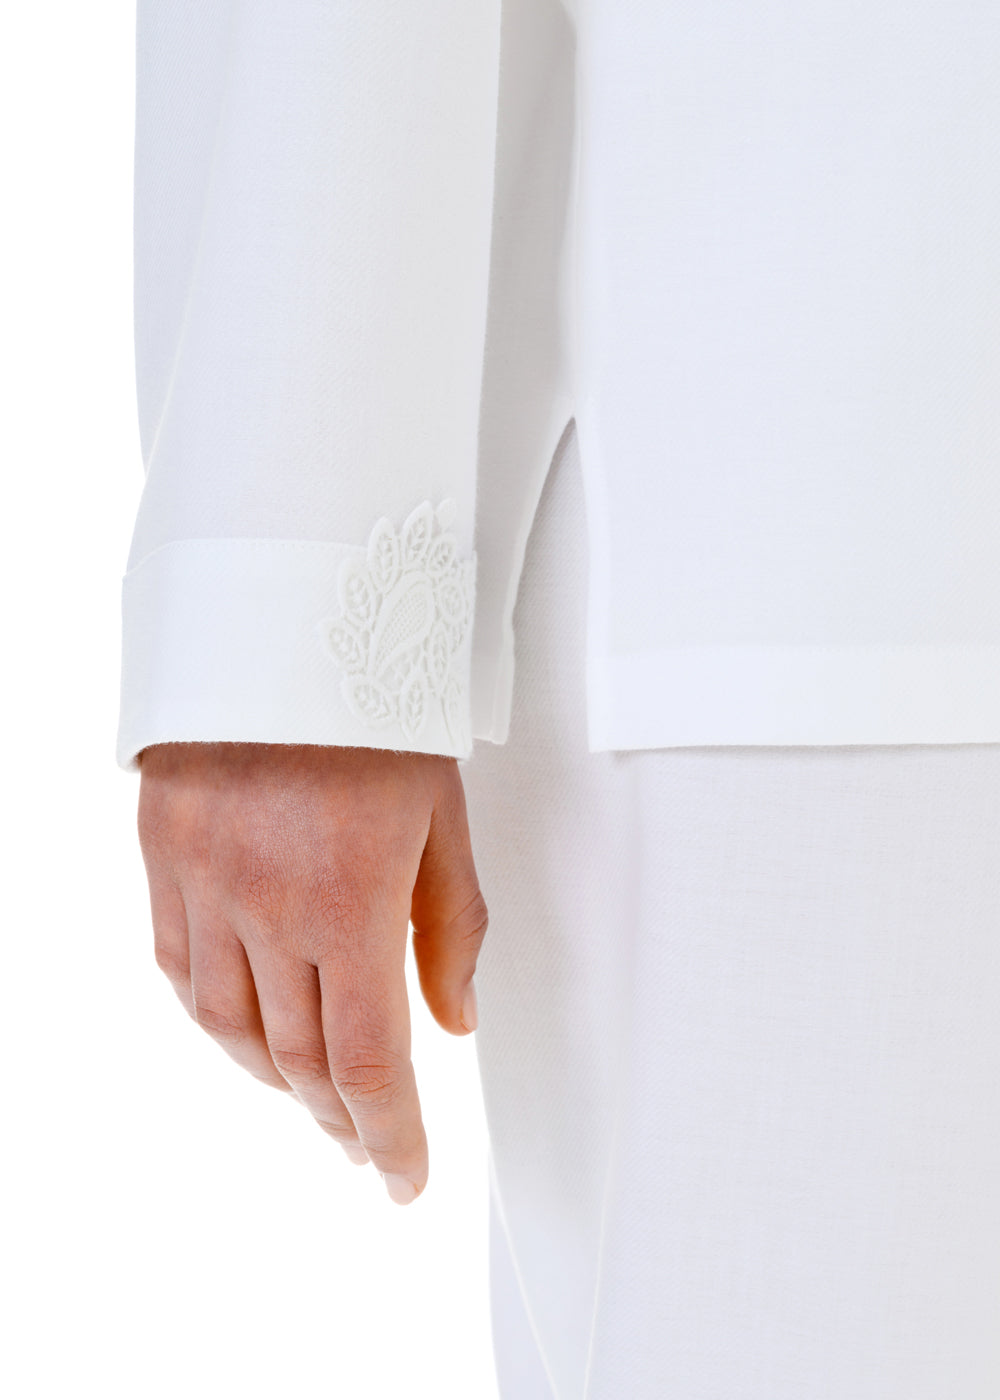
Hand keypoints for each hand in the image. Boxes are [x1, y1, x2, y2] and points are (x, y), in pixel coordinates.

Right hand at [135, 741, 487, 1204]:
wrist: (286, 620)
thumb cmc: (378, 709)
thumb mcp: (443, 816)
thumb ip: (452, 927)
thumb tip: (454, 1020)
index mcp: (348, 899)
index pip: (367, 1063)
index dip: (388, 1136)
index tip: (403, 1176)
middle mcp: (265, 905)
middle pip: (296, 1059)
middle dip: (337, 1117)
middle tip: (365, 1139)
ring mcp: (203, 882)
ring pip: (228, 1026)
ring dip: (273, 1078)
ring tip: (310, 1096)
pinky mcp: (163, 855)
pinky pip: (176, 967)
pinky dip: (213, 1016)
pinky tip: (240, 1027)